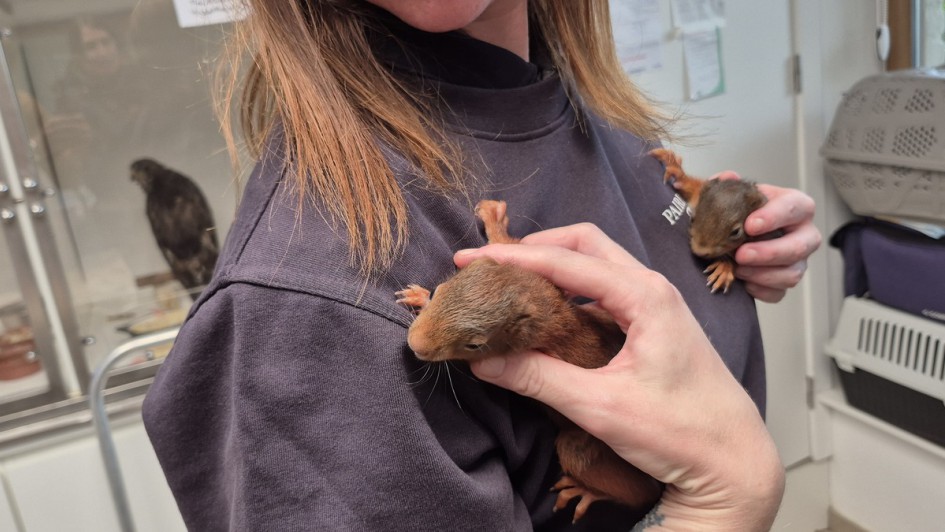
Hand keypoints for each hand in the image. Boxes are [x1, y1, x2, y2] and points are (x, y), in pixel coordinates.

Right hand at [454, 223, 784, 530]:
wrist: (734, 459)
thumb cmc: (683, 432)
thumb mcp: (601, 407)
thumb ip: (539, 379)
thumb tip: (484, 360)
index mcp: (645, 296)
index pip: (566, 260)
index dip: (514, 257)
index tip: (471, 260)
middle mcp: (652, 288)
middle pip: (585, 243)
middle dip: (536, 246)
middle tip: (492, 263)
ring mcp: (657, 303)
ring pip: (598, 262)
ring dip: (555, 264)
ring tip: (513, 282)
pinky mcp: (655, 323)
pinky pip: (607, 288)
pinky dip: (572, 288)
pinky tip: (548, 311)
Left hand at [713, 173, 821, 302]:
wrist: (738, 233)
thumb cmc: (742, 211)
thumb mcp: (735, 193)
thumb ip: (729, 185)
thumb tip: (726, 177)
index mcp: (795, 206)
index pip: (796, 207)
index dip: (775, 216)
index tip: (749, 225)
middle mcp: (803, 233)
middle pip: (801, 246)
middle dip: (770, 252)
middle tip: (741, 254)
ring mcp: (798, 260)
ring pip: (793, 273)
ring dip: (763, 274)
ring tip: (738, 268)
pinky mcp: (786, 280)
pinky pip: (780, 292)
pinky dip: (760, 290)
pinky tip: (743, 282)